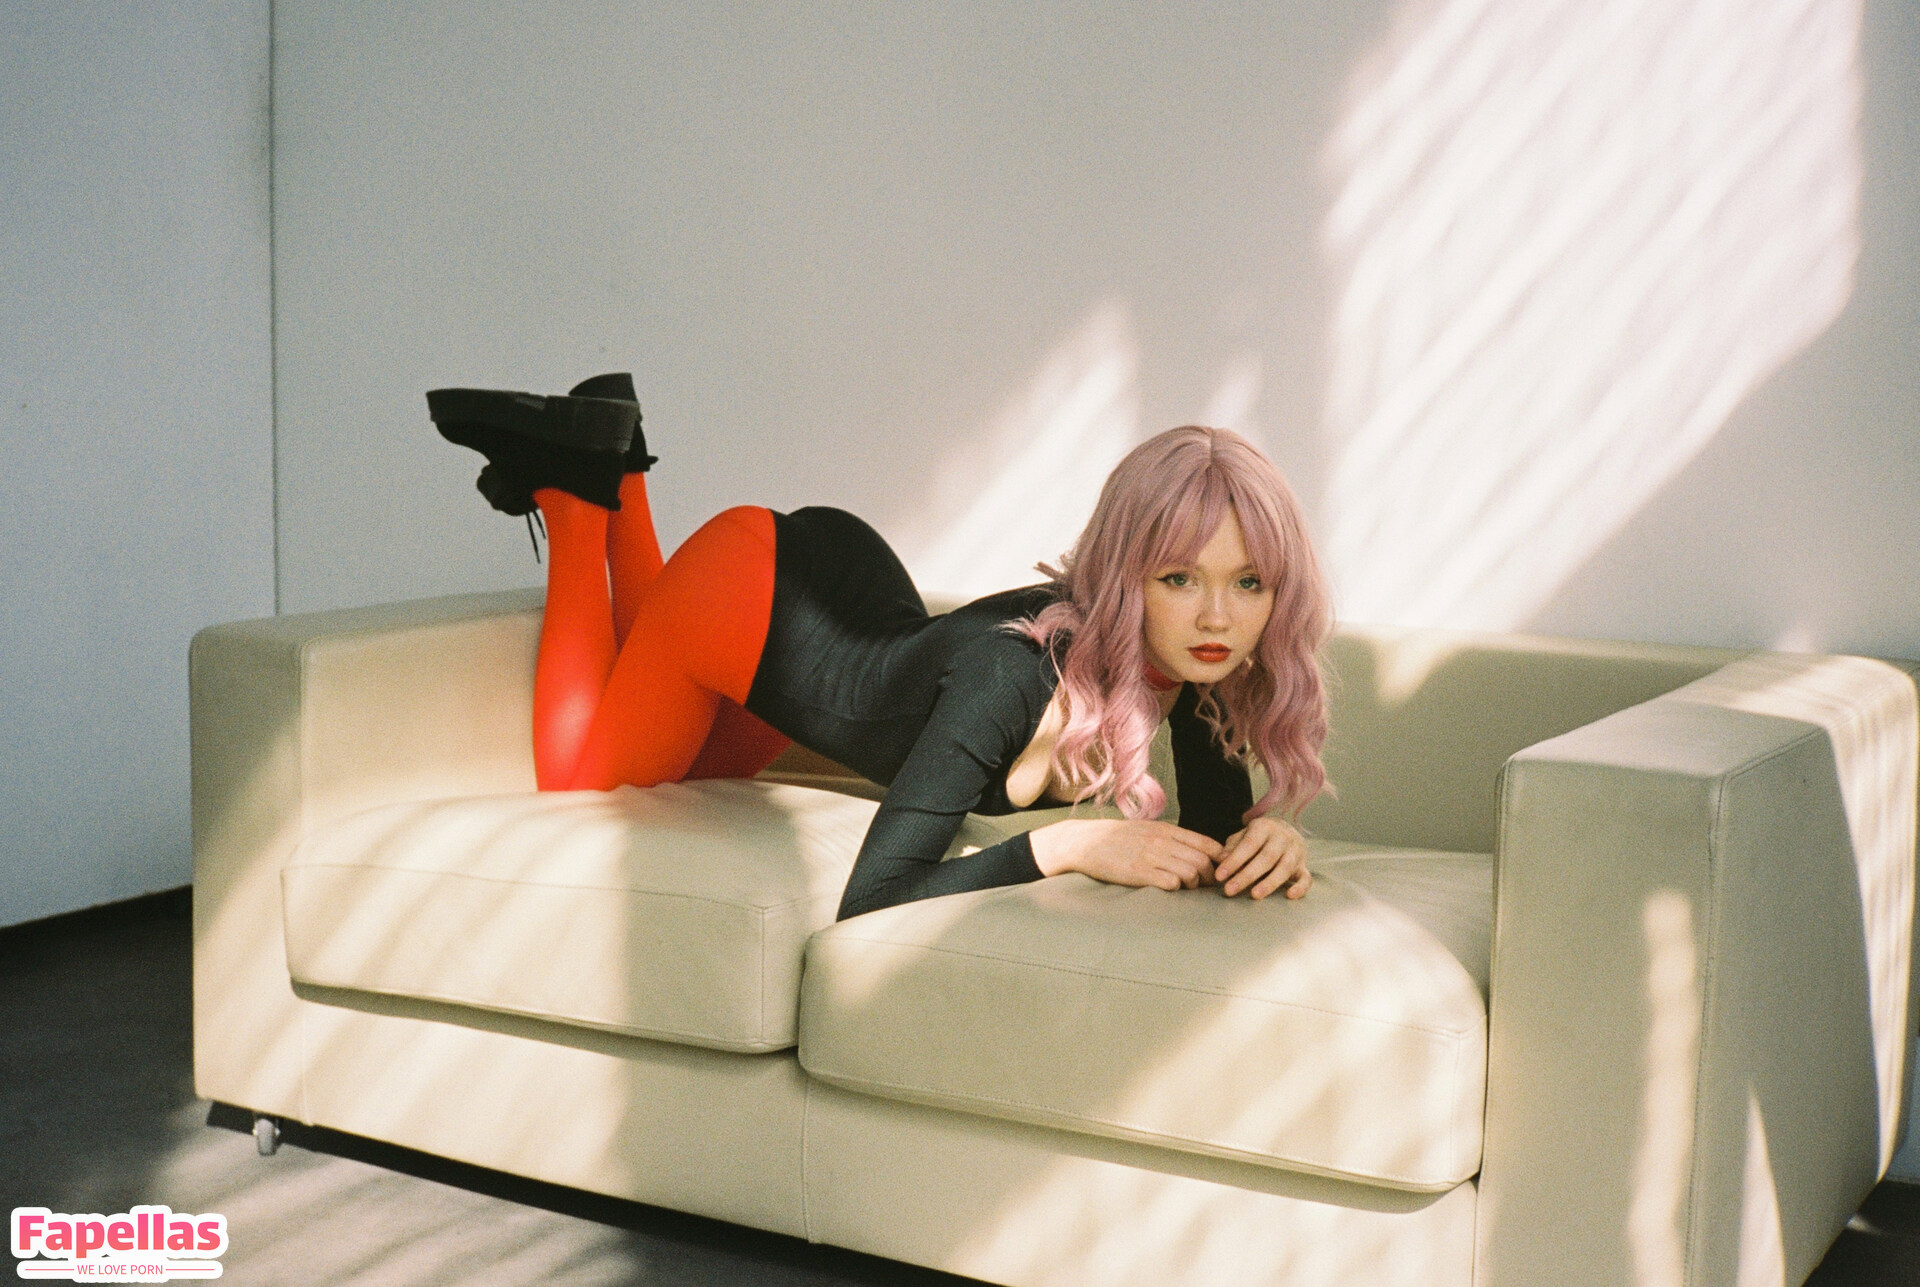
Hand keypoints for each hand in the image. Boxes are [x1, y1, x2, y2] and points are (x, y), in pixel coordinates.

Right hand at [1029, 819, 1223, 891]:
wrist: (1085, 842)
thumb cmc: (1116, 839)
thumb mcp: (1146, 829)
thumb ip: (1169, 837)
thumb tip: (1194, 850)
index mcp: (1166, 829)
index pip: (1206, 843)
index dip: (1219, 858)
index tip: (1218, 868)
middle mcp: (1162, 841)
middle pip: (1202, 860)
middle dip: (1210, 876)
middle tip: (1206, 885)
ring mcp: (1151, 857)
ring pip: (1191, 872)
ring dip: (1194, 884)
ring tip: (1187, 888)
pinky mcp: (1139, 873)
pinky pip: (1171, 883)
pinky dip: (1176, 888)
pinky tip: (1169, 889)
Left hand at [1215, 816, 1310, 899]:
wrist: (1285, 830)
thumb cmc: (1257, 838)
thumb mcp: (1243, 836)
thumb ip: (1232, 847)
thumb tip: (1221, 860)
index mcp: (1264, 827)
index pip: (1248, 845)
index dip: (1234, 861)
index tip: (1219, 876)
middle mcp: (1282, 837)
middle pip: (1266, 858)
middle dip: (1247, 875)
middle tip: (1230, 890)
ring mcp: (1296, 852)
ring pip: (1285, 868)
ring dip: (1269, 883)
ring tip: (1254, 895)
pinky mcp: (1304, 866)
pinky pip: (1306, 878)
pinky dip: (1300, 888)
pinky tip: (1289, 896)